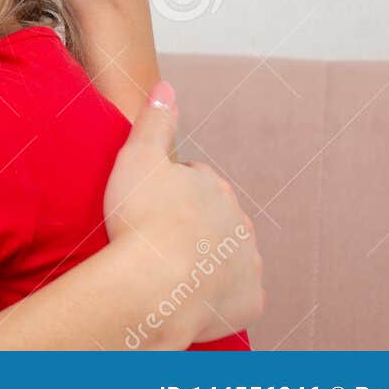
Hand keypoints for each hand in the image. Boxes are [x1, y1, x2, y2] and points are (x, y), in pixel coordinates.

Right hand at [102, 81, 264, 345]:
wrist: (154, 289)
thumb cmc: (141, 220)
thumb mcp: (138, 158)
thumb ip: (155, 121)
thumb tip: (166, 86)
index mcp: (214, 187)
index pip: (194, 181)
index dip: (168, 192)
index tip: (147, 206)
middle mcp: (240, 222)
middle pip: (215, 219)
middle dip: (192, 226)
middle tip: (155, 239)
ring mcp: (248, 263)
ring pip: (227, 257)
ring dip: (207, 261)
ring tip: (170, 272)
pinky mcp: (250, 302)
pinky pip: (236, 297)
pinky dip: (218, 298)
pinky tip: (191, 299)